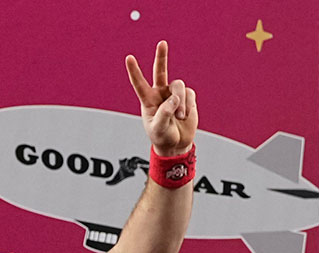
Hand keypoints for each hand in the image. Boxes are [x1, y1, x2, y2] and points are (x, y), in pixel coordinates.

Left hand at [126, 41, 196, 156]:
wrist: (176, 143)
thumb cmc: (162, 136)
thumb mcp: (158, 129)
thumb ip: (164, 114)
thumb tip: (173, 99)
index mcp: (147, 100)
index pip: (139, 83)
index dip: (134, 71)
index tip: (129, 58)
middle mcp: (160, 93)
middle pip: (160, 72)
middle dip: (161, 57)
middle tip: (162, 43)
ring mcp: (174, 94)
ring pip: (178, 86)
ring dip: (180, 102)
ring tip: (179, 117)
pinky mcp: (187, 97)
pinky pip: (189, 95)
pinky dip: (188, 106)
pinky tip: (185, 116)